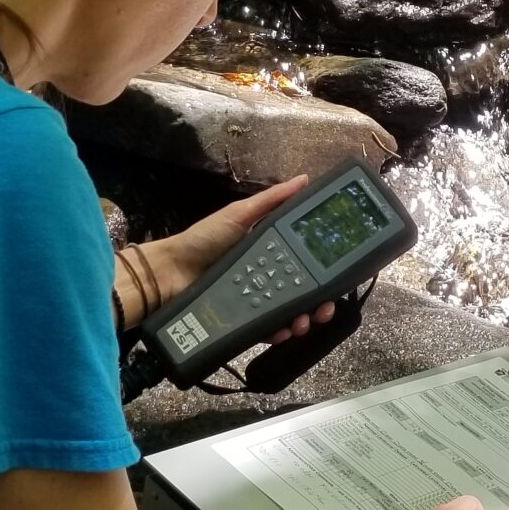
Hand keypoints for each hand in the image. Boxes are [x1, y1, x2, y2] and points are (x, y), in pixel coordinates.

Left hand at [129, 175, 338, 342]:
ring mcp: (256, 299)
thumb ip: (271, 200)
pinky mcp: (244, 320)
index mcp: (269, 250)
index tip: (338, 278)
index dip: (323, 270)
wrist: (170, 275)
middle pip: (302, 292)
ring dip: (303, 319)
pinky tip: (285, 331)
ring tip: (304, 322)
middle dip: (318, 302)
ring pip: (289, 312)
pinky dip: (279, 331)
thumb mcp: (239, 214)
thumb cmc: (204, 240)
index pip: (305, 262)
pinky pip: (268, 328)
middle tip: (325, 308)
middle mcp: (266, 275)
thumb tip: (305, 179)